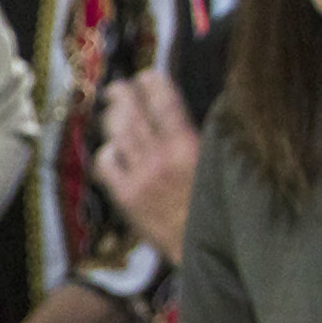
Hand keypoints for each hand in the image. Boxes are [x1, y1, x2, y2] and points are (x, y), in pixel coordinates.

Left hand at [94, 72, 198, 263]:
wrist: (202, 247)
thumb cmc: (215, 206)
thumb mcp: (215, 167)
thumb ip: (198, 140)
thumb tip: (179, 112)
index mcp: (189, 147)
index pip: (165, 103)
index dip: (152, 84)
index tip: (146, 75)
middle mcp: (162, 158)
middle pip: (133, 114)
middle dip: (122, 95)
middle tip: (118, 87)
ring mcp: (140, 176)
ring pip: (117, 134)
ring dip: (112, 117)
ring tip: (111, 108)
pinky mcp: (125, 196)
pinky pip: (106, 163)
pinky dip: (106, 152)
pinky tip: (111, 149)